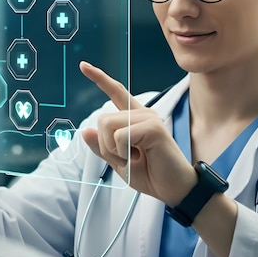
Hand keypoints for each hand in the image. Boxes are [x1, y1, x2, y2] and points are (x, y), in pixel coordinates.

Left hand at [79, 61, 196, 205]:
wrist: (174, 190)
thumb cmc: (151, 175)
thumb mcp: (118, 163)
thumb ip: (102, 147)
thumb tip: (86, 131)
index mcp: (134, 119)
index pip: (116, 92)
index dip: (99, 78)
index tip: (83, 66)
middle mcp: (142, 114)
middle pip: (103, 119)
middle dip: (106, 146)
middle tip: (127, 159)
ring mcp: (148, 118)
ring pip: (108, 127)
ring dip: (114, 150)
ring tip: (135, 158)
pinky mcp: (153, 127)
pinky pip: (120, 136)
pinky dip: (123, 152)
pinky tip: (140, 157)